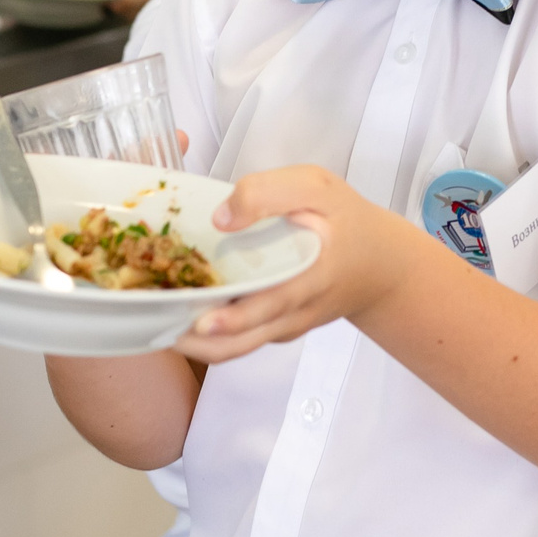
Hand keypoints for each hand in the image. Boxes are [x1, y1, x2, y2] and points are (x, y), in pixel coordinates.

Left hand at [173, 164, 424, 363]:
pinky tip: (178, 314)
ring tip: (158, 325)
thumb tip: (221, 218)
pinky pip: (240, 341)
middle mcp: (296, 312)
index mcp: (312, 275)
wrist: (379, 264)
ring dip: (196, 343)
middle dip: (200, 340)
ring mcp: (284, 326)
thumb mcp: (316, 187)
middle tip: (161, 328)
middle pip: (244, 341)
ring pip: (236, 349)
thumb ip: (269, 193)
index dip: (237, 316)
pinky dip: (208, 336)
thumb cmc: (344, 220)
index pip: (274, 302)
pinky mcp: (275, 330)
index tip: (201, 319)